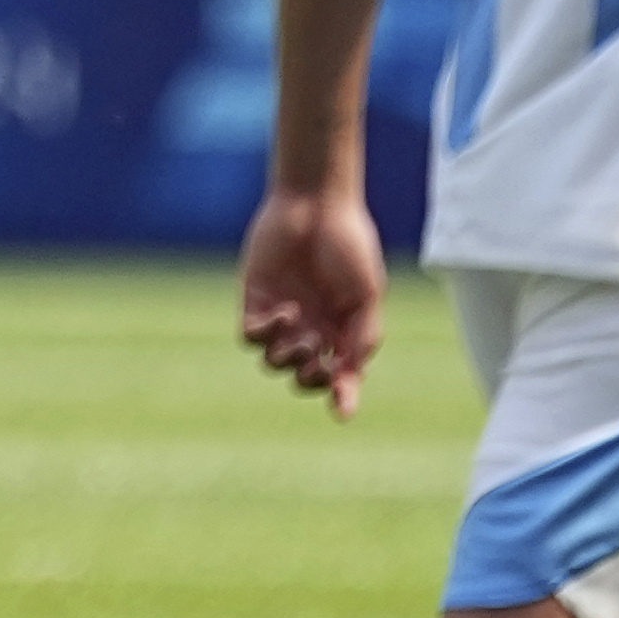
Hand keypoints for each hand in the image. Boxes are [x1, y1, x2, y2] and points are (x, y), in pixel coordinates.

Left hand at [237, 186, 387, 417]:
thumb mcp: (367, 294)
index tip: (342, 412)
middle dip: (311, 381)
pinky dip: (267, 335)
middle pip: (304, 377)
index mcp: (342, 330)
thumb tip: (351, 374)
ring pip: (274, 362)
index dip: (342, 396)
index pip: (340, 376)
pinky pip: (251, 337)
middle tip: (319, 367)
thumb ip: (363, 335)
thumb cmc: (348, 245)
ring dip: (289, 358)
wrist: (316, 205)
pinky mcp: (254, 302)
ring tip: (303, 333)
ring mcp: (282, 317)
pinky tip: (286, 313)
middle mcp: (311, 328)